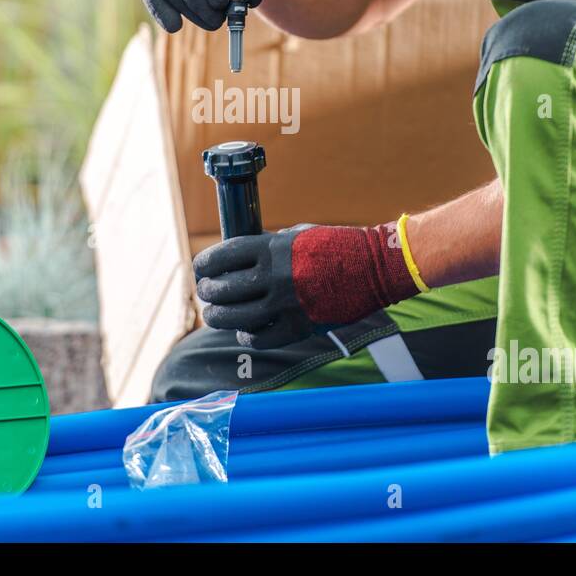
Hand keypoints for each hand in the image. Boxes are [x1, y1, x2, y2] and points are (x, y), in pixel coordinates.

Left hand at [193, 221, 421, 349]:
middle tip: (208, 293)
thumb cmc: (335, 246)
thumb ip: (266, 248)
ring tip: (216, 315)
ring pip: (233, 319)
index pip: (220, 258)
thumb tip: (237, 258)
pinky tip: (245, 330)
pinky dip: (247, 336)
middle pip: (221, 291)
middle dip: (208, 293)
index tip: (200, 269)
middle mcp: (272, 277)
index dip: (203, 265)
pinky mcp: (298, 328)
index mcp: (270, 249)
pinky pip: (259, 339)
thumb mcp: (295, 236)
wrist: (375, 267)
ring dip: (218, 318)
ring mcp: (284, 306)